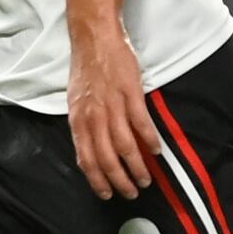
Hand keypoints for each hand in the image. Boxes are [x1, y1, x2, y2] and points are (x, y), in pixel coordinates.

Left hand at [67, 24, 161, 199]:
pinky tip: (156, 152)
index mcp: (78, 120)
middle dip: (120, 181)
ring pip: (125, 146)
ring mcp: (113, 105)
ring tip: (145, 179)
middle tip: (131, 192)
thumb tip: (89, 151)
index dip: (97, 181)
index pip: (86, 159)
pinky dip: (149, 140)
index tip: (108, 194)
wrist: (95, 39)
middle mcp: (94, 117)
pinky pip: (141, 124)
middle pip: (107, 158)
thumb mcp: (76, 102)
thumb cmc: (87, 71)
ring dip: (136, 167)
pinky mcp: (130, 93)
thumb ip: (83, 127)